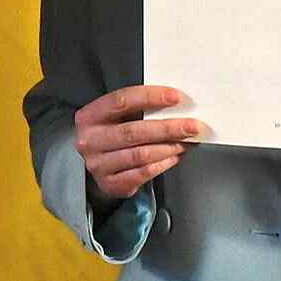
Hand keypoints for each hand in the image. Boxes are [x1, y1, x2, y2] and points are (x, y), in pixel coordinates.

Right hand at [74, 85, 202, 203]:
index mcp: (90, 116)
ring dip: (169, 147)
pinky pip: (143, 173)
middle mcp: (91, 140)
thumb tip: (174, 104)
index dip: (150, 97)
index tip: (175, 97)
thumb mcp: (114, 117)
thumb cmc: (110, 134)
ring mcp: (99, 164)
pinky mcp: (111, 183)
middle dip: (167, 128)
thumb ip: (137, 109)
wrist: (95, 163)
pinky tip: (174, 156)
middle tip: (191, 126)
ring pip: (141, 154)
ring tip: (186, 142)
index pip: (121, 101)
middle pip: (133, 131)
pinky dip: (163, 164)